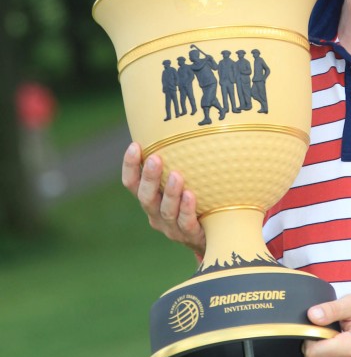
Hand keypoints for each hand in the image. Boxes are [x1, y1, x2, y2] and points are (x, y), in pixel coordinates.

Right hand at [121, 142, 205, 258]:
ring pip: (165, 211)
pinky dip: (187, 209)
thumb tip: (184, 119)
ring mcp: (171, 227)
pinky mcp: (189, 236)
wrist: (214, 236)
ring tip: (177, 175)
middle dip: (149, 177)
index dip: (130, 165)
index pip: (131, 182)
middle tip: (156, 158)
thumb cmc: (197, 200)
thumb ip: (180, 158)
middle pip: (145, 196)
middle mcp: (155, 213)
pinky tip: (192, 196)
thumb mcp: (185, 179)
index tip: (135, 145)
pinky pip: (186, 223)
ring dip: (170, 192)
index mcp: (149, 197)